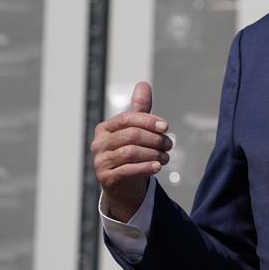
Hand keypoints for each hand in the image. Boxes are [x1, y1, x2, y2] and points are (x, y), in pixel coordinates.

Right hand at [92, 81, 171, 221]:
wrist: (123, 185)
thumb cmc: (130, 153)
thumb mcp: (135, 130)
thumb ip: (139, 110)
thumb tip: (143, 84)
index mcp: (105, 128)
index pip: (127, 119)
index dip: (148, 121)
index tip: (166, 127)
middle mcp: (99, 144)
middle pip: (131, 135)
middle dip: (155, 139)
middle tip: (169, 145)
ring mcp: (101, 162)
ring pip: (131, 152)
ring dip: (153, 154)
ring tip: (166, 157)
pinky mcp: (106, 178)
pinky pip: (128, 170)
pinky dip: (146, 167)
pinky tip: (158, 166)